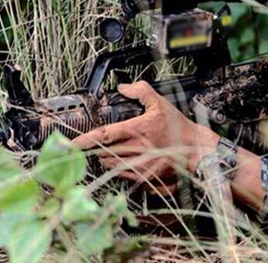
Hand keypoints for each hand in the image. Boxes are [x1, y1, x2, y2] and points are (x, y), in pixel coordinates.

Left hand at [72, 81, 216, 187]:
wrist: (197, 151)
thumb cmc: (179, 129)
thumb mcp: (161, 103)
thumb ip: (141, 91)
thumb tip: (123, 87)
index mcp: (137, 130)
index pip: (103, 135)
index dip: (83, 140)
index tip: (70, 144)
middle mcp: (136, 150)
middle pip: (103, 153)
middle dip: (98, 150)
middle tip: (100, 145)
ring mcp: (140, 167)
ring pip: (112, 166)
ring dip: (109, 160)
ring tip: (117, 151)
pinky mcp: (145, 180)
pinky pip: (124, 176)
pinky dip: (121, 169)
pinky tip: (129, 161)